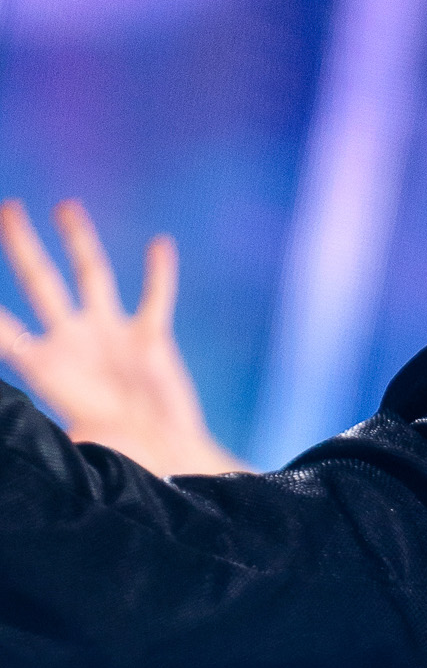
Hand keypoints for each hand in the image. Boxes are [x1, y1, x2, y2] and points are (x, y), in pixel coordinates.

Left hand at [0, 198, 242, 474]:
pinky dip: (160, 273)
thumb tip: (65, 437)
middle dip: (21, 246)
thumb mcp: (90, 447)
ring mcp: (111, 335)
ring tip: (65, 207)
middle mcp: (75, 342)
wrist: (169, 460)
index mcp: (48, 369)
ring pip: (92, 275)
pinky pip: (155, 297)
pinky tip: (160, 244)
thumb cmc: (124, 460)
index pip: (5, 332)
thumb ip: (73, 437)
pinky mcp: (150, 338)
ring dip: (79, 241)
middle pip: (41, 282)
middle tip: (5, 209)